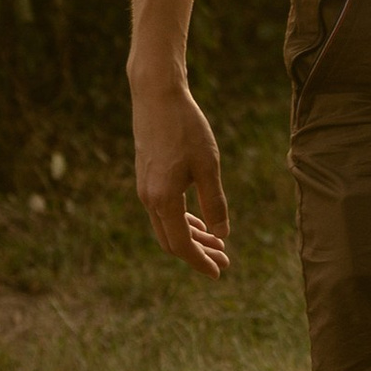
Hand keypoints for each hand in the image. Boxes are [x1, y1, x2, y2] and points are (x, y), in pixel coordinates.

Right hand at [133, 72, 230, 278]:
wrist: (157, 98)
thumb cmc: (186, 129)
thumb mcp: (208, 166)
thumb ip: (215, 202)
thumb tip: (222, 234)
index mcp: (164, 200)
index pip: (182, 244)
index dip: (200, 261)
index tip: (219, 273)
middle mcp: (149, 199)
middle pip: (173, 241)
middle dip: (198, 253)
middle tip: (225, 260)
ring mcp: (146, 189)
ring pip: (168, 226)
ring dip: (192, 237)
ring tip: (219, 243)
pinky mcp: (147, 179)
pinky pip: (164, 212)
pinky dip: (183, 221)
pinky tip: (200, 222)